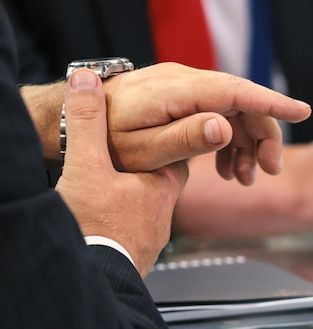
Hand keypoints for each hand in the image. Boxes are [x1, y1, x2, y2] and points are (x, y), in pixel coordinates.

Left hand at [22, 62, 310, 184]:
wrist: (74, 119)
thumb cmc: (105, 140)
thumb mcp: (143, 148)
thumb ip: (185, 137)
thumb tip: (224, 126)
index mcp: (178, 92)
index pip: (236, 92)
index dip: (272, 102)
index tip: (303, 111)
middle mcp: (185, 81)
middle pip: (241, 101)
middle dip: (262, 134)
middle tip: (269, 170)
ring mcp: (183, 86)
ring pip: (231, 108)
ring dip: (244, 141)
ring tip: (243, 178)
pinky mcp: (180, 95)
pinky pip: (215, 112)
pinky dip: (226, 138)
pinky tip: (225, 166)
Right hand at [55, 69, 187, 275]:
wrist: (92, 278)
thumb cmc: (95, 228)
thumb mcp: (86, 165)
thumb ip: (88, 123)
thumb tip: (87, 81)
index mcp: (163, 181)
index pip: (178, 147)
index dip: (167, 133)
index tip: (155, 124)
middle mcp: (165, 208)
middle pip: (165, 174)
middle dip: (150, 162)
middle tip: (127, 154)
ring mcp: (153, 233)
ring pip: (150, 202)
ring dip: (135, 192)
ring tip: (112, 187)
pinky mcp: (139, 252)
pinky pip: (137, 224)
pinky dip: (127, 215)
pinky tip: (110, 216)